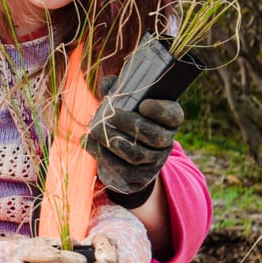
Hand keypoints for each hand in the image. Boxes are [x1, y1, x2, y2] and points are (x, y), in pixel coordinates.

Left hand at [85, 75, 182, 200]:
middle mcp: (165, 143)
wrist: (121, 158)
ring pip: (136, 154)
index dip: (160, 111)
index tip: (143, 104)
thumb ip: (116, 91)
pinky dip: (101, 155)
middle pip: (154, 136)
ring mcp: (154, 163)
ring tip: (93, 129)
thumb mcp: (123, 104)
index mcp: (167, 122)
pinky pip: (121, 169)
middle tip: (110, 114)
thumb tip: (107, 83)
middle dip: (130, 124)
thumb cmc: (123, 122)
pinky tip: (88, 142)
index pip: (173, 115)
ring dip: (111, 140)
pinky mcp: (138, 179)